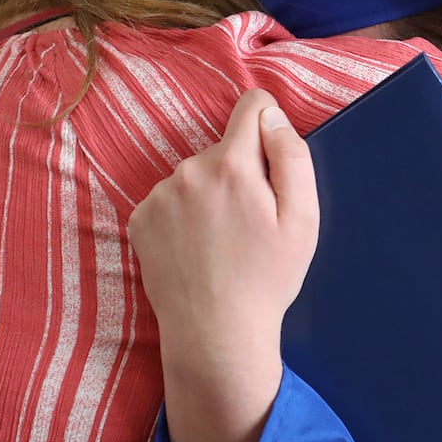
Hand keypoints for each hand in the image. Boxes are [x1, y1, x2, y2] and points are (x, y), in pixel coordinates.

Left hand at [131, 91, 319, 441]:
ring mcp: (159, 194)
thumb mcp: (303, 220)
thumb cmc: (267, 279)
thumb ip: (292, 156)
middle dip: (242, 172)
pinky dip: (184, 215)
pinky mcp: (139, 218)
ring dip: (211, 194)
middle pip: (225, 147)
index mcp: (233, 165)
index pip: (252, 106)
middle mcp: (189, 170)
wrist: (214, 334)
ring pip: (197, 174)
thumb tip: (273, 115)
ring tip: (223, 242)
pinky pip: (171, 198)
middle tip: (252, 222)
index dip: (269, 123)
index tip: (273, 154)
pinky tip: (197, 249)